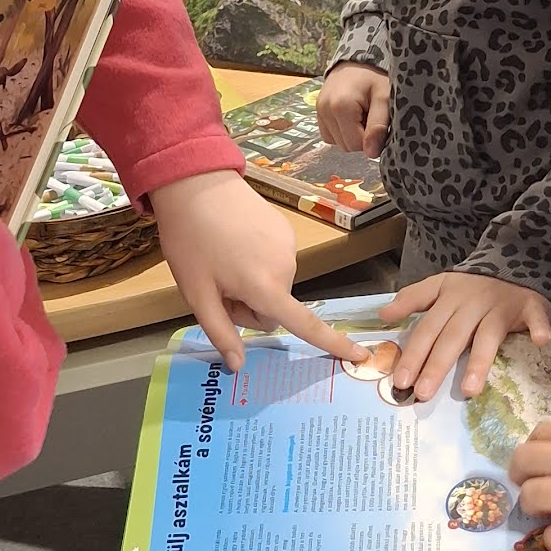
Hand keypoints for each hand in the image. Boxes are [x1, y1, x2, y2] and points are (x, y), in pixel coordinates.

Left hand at [151, 171, 365, 370]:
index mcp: (266, 286)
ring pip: (275, 287)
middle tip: (218, 284)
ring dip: (253, 283)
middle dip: (250, 305)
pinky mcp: (286, 231)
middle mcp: (287, 268)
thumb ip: (220, 332)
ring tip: (223, 260)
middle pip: (275, 309)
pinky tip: (235, 243)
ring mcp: (289, 247)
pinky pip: (276, 264)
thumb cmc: (190, 241)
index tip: (359, 356)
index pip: (306, 324)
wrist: (195, 183)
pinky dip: (258, 263)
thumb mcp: (196, 293)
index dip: (333, 344)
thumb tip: (238, 367)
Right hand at [316, 63, 390, 154]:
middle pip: (346, 146)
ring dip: (352, 135)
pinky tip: (351, 117)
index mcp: (341, 107)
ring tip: (361, 114)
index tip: (377, 120)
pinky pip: (331, 136)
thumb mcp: (384, 98)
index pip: (356, 145)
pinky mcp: (318, 114)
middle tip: (370, 116)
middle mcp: (324, 110)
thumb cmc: (374, 77)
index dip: (371, 138)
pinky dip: (342, 132)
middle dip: (362, 137)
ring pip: (338, 143)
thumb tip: (371, 153)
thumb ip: (378, 126)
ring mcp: (318, 112)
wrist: (356, 61)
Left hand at [379, 271, 550, 400]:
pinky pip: (535, 318)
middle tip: (424, 393)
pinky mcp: (529, 306)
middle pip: (452, 338)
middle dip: (437, 366)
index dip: (414, 353)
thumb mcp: (439, 285)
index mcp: (448, 299)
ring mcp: (500, 307)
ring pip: (488, 337)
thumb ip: (412, 299)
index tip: (401, 380)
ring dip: (479, 362)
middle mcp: (471, 304)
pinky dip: (539, 328)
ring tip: (468, 390)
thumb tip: (382, 315)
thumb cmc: (472, 284)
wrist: (513, 259)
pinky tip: (542, 341)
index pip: (427, 329)